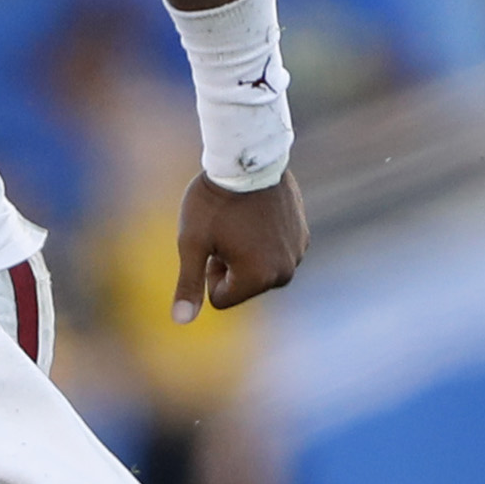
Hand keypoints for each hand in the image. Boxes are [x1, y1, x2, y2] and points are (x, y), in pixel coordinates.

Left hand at [172, 171, 305, 322]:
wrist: (247, 161)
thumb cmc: (213, 203)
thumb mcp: (192, 244)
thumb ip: (189, 284)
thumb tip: (180, 321)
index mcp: (258, 278)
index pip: (220, 298)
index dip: (208, 272)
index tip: (212, 244)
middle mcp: (285, 272)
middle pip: (243, 286)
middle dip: (229, 265)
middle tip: (226, 231)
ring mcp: (298, 253)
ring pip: (259, 269)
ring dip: (245, 252)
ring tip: (241, 221)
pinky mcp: (304, 236)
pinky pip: (275, 252)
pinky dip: (262, 240)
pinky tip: (256, 214)